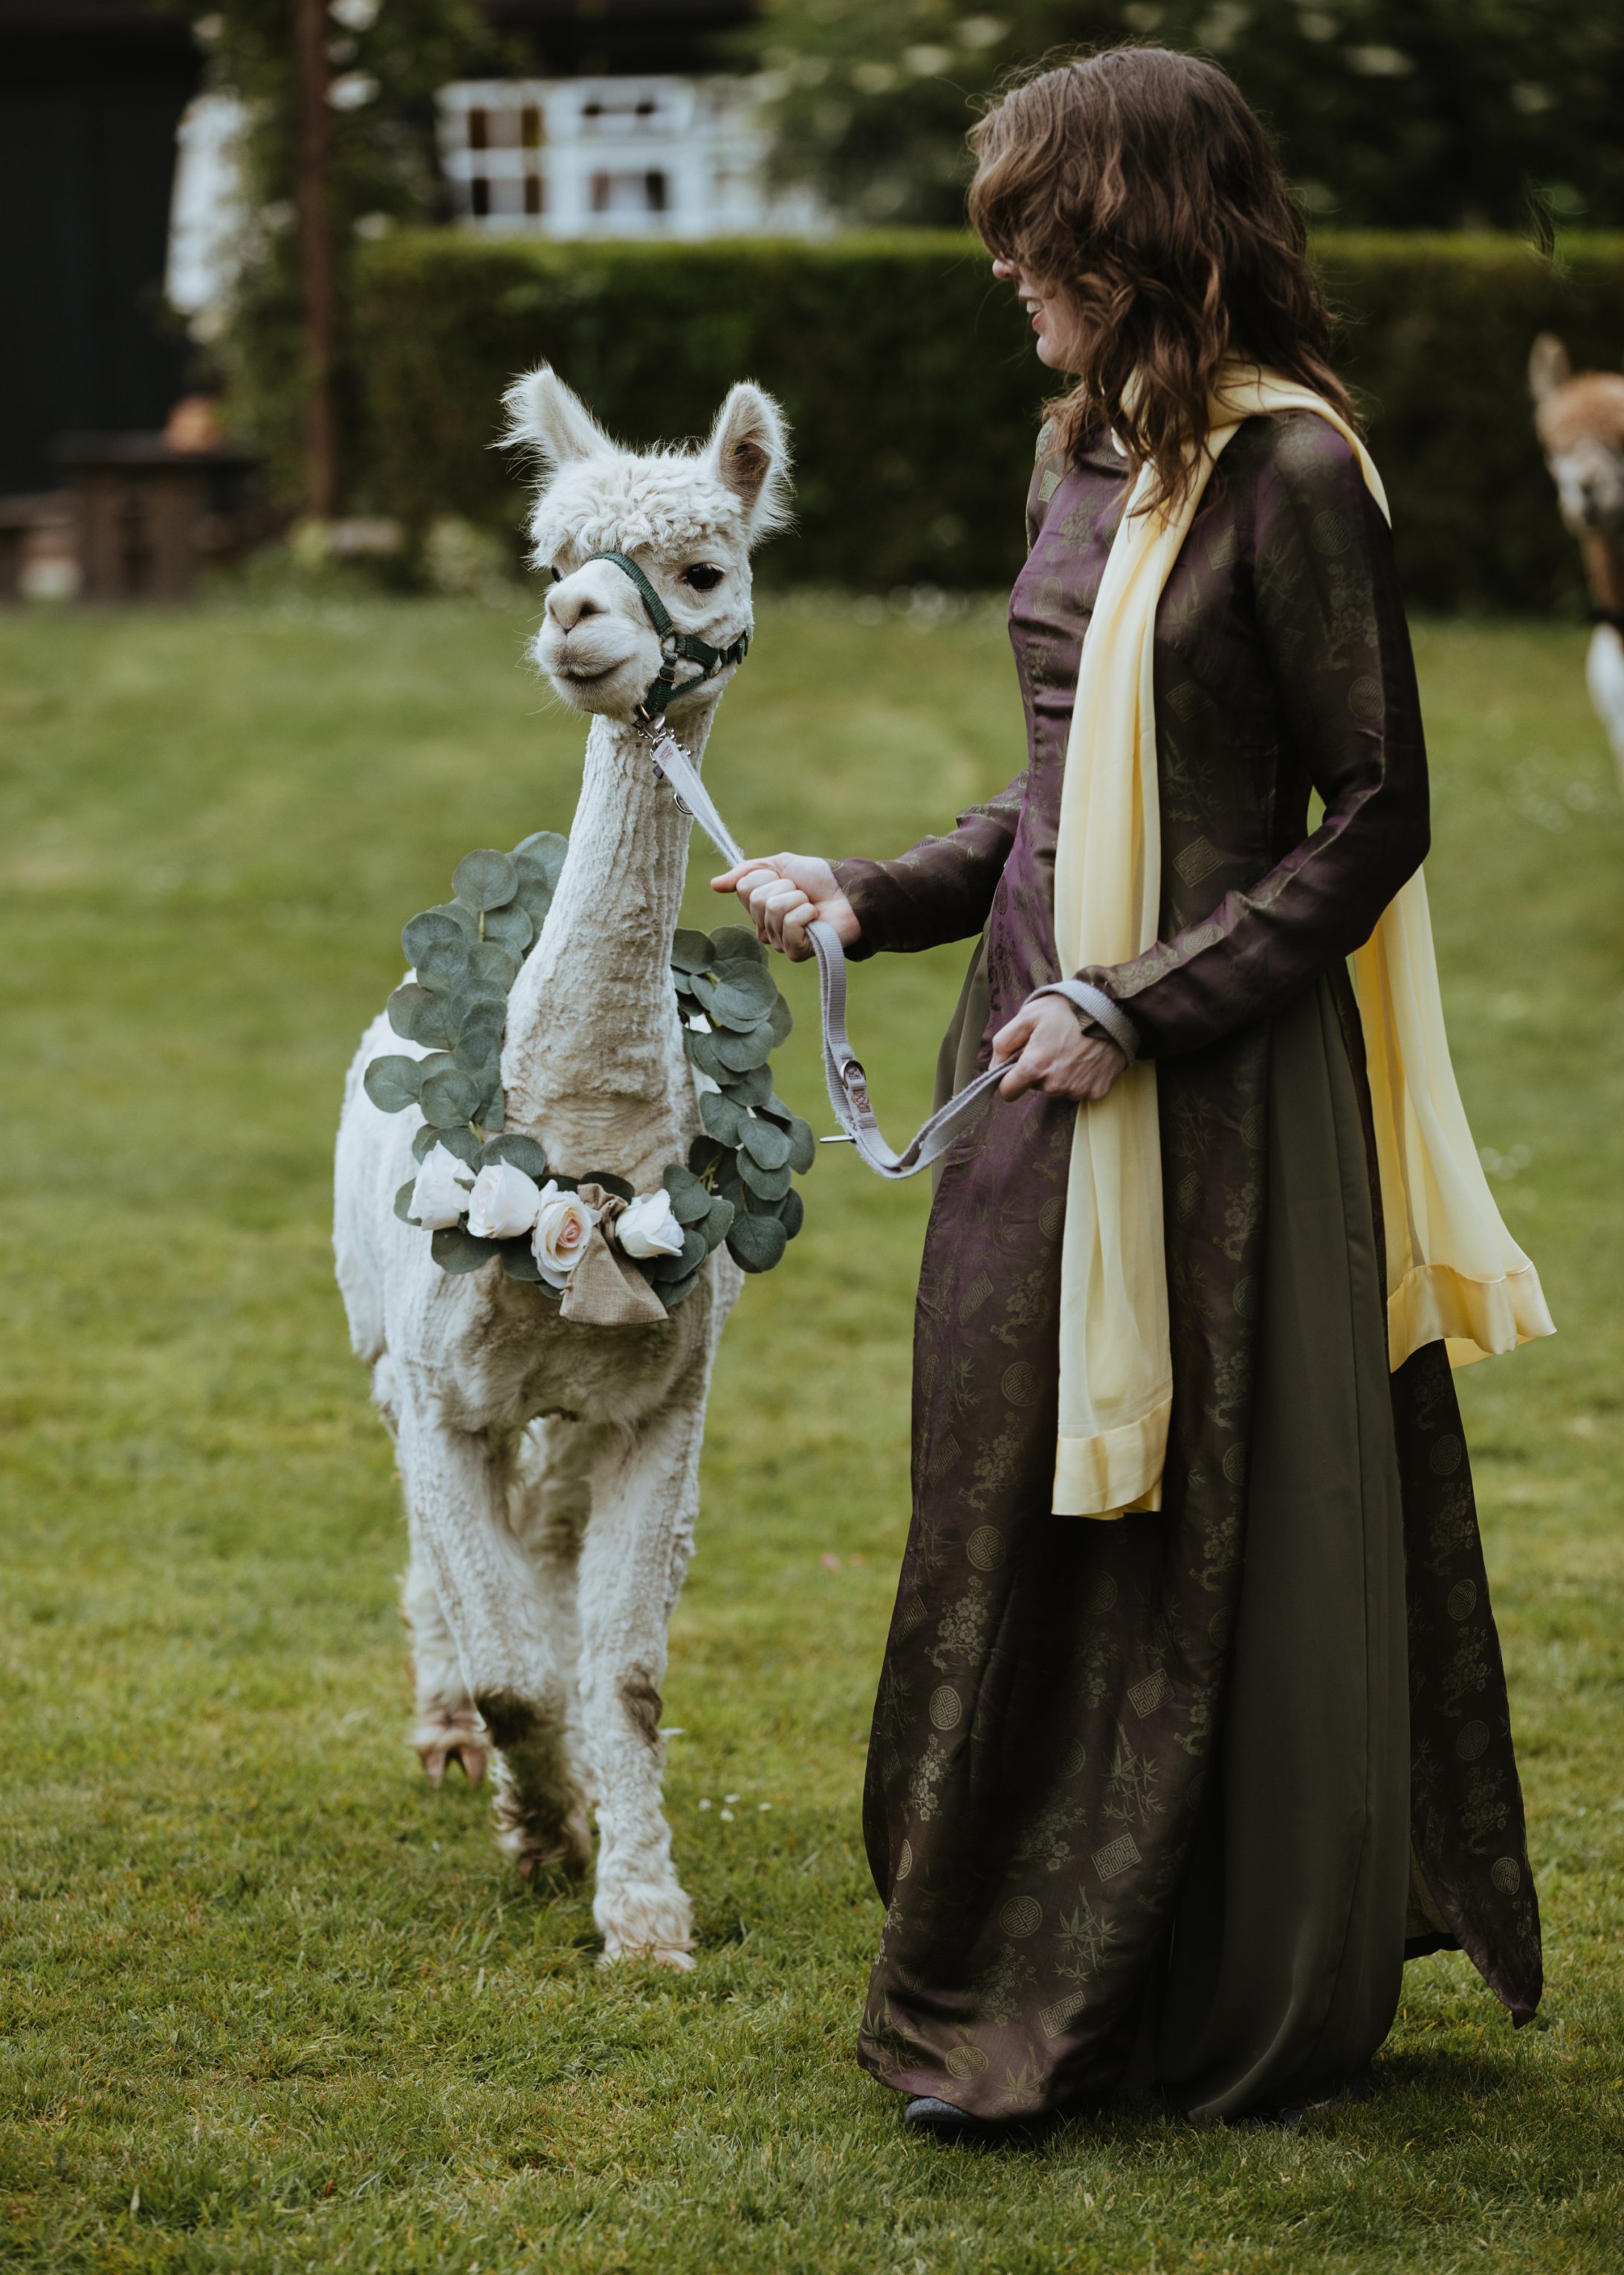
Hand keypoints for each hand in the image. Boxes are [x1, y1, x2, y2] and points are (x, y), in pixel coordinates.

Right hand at [710, 853, 860, 960]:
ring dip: (798, 898)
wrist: (849, 890)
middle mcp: (765, 928)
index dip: (768, 876)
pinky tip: (815, 917)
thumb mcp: (779, 865)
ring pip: (773, 909)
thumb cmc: (817, 879)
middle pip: (756, 899)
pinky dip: (805, 913)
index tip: (786, 879)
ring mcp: (780, 942)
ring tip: (810, 904)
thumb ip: (745, 873)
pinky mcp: (796, 951)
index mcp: (758, 908)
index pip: (745, 887)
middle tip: (801, 892)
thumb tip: (714, 885)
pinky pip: (789, 924)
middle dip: (784, 887)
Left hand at [992, 996, 1128, 1102]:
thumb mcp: (1027, 1016)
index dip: (1009, 1079)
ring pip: (1058, 1088)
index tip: (1017, 1066)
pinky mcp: (1097, 1092)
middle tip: (1052, 1044)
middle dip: (1039, 1070)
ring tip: (1072, 1048)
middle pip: (1035, 1087)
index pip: (1008, 1092)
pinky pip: (1079, 1090)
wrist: (1113, 1009)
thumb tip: (994, 1067)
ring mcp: (1077, 1090)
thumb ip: (1003, 1043)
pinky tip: (1086, 1056)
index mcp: (1035, 1067)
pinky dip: (1080, 1077)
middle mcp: (1055, 1085)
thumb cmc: (1069, 1009)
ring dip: (1060, 1073)